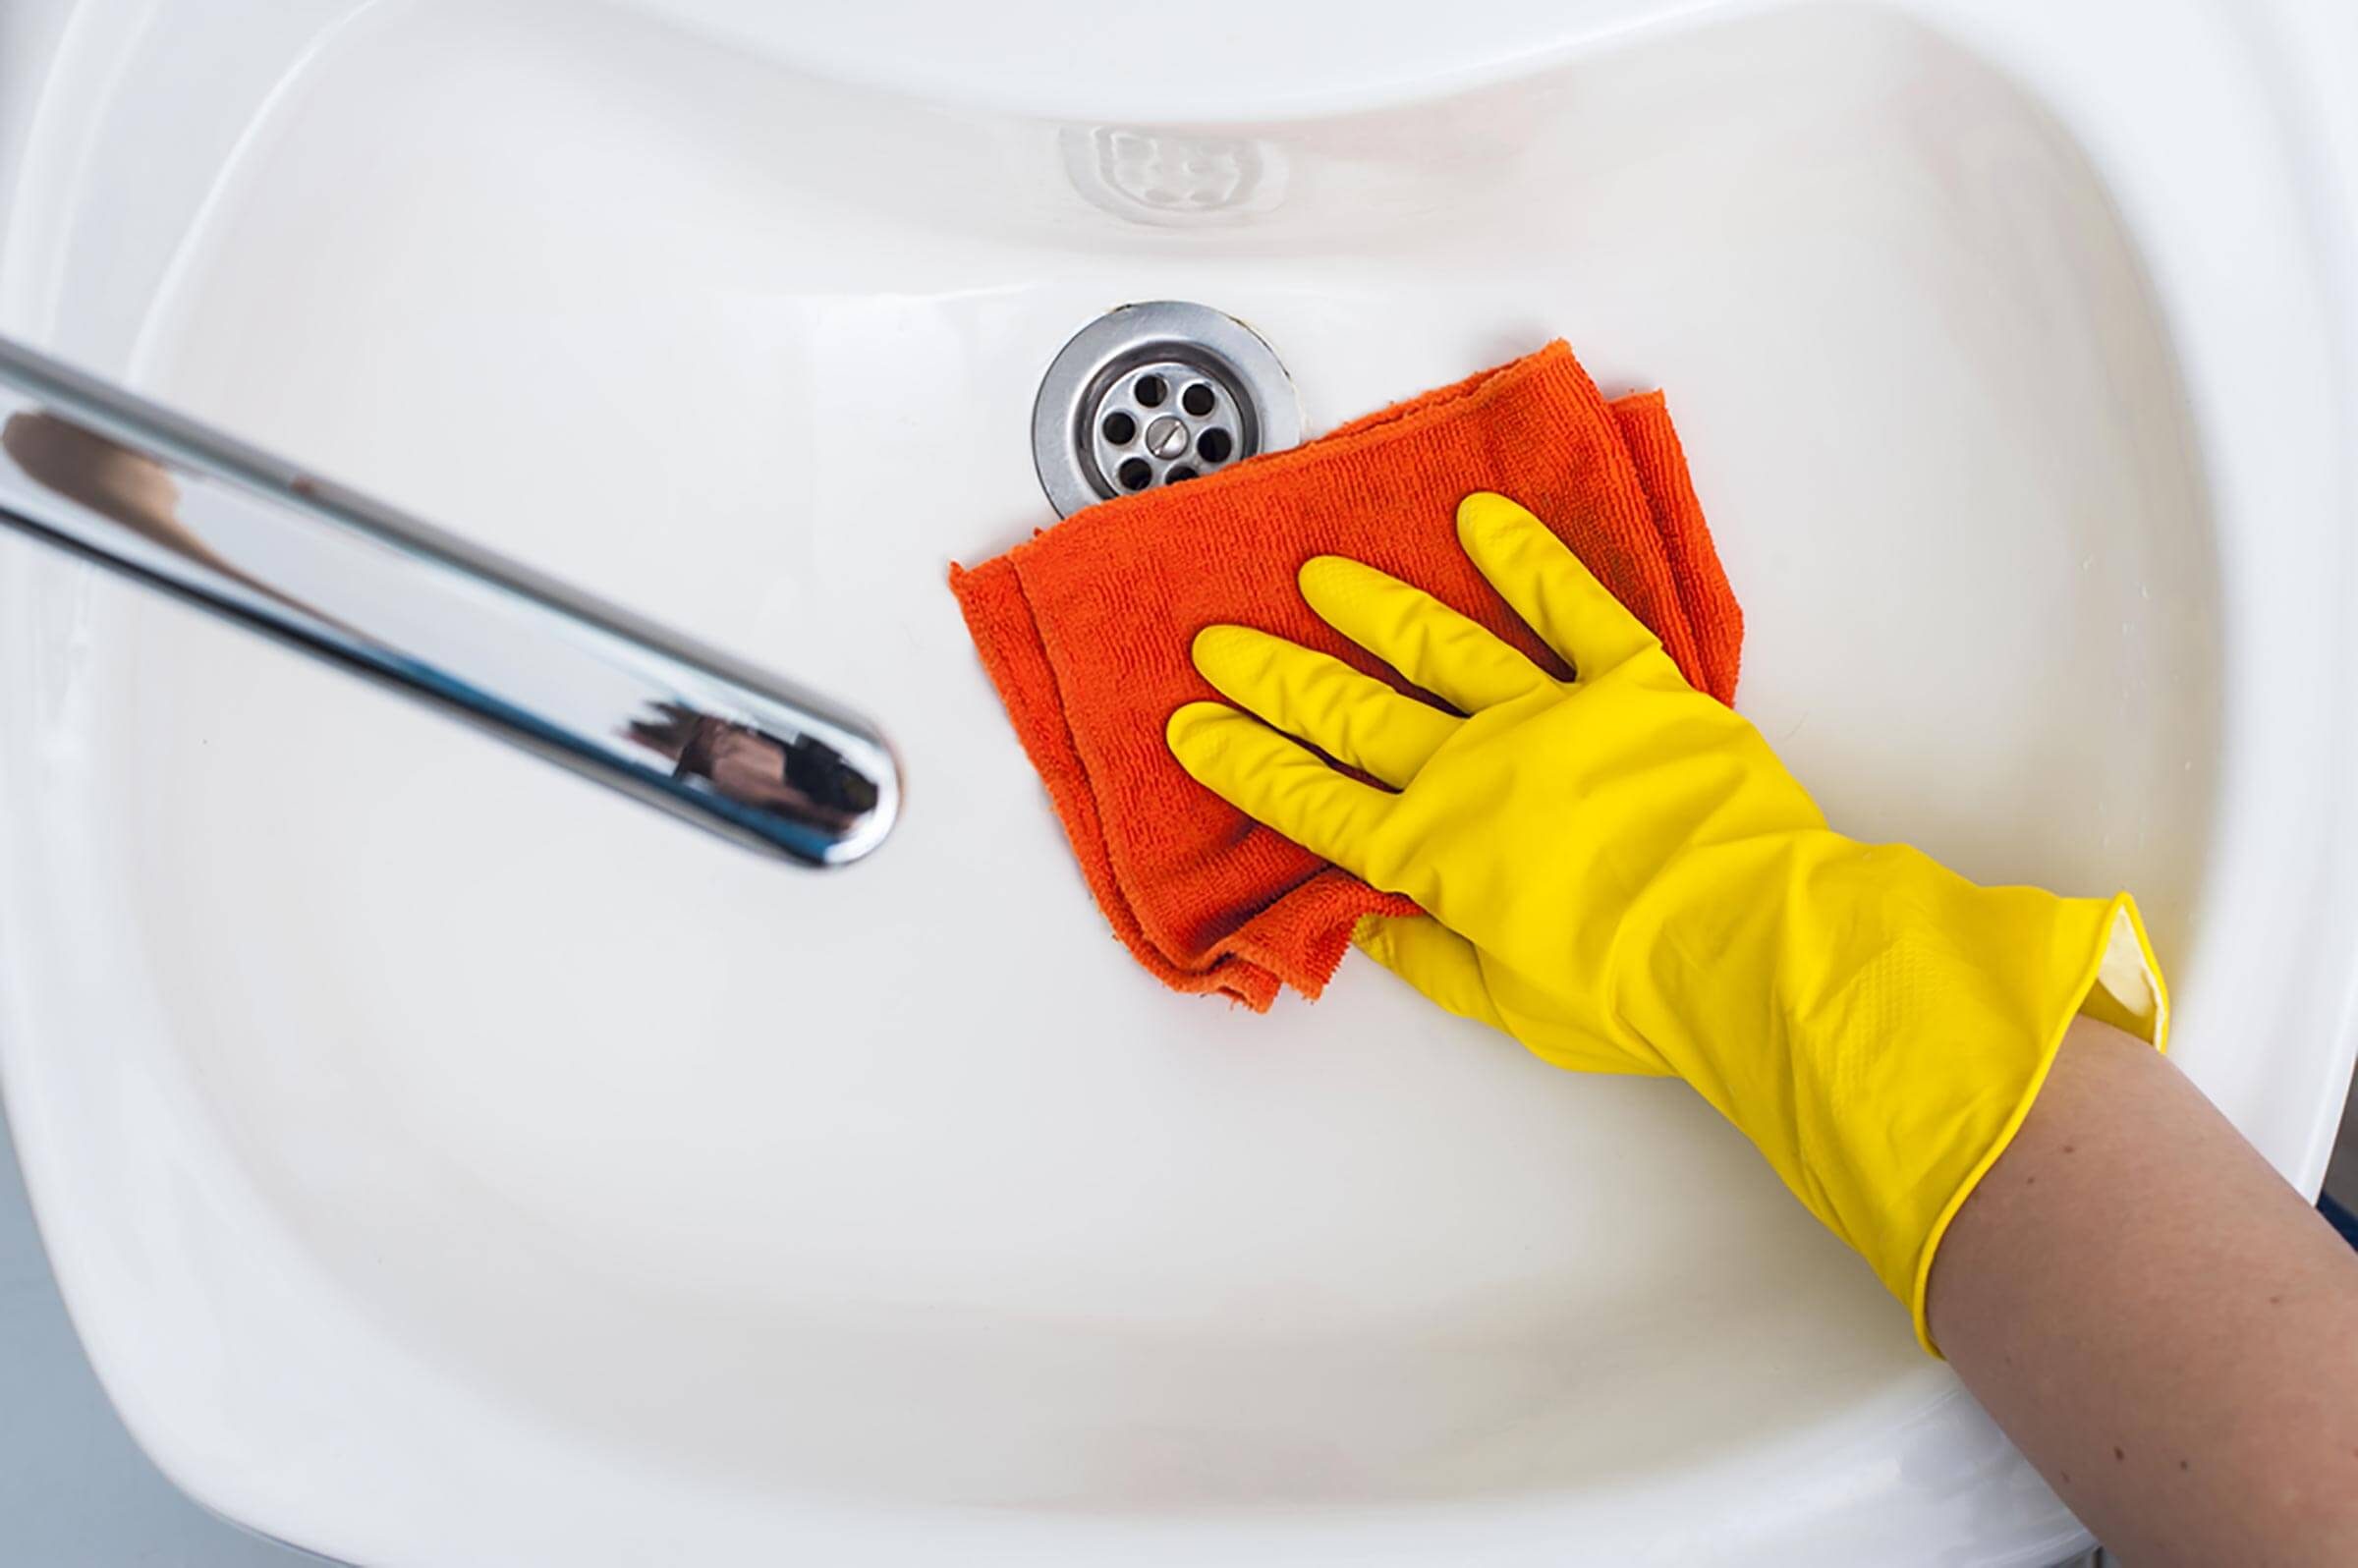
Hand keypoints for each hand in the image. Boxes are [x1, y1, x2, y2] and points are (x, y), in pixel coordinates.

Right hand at [1168, 492, 2163, 1349]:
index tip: (1196, 730)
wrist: (1743, 944)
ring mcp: (1550, 716)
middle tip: (1220, 643)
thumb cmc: (1632, 989)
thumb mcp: (1506, 1003)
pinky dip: (1526, 560)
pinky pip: (1571, 608)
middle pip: (1350, 714)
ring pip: (1439, 646)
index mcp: (1434, 853)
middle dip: (1275, 678)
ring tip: (1321, 575)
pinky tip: (1480, 522)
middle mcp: (1473, 770)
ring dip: (1372, 608)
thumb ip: (1427, 955)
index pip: (1313, 801)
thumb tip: (1370, 925)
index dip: (1247, 765)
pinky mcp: (1631, 684)